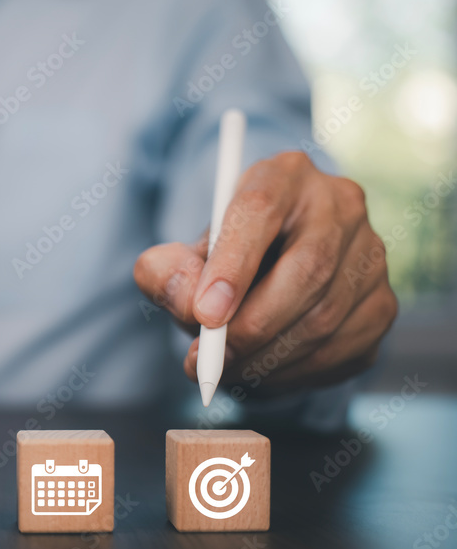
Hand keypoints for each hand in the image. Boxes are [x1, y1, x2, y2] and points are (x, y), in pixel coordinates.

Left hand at [134, 151, 397, 395]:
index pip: (261, 209)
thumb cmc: (220, 263)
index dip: (233, 264)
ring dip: (268, 358)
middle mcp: (339, 205)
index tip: (204, 314)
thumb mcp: (181, 258)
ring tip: (225, 371)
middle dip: (252, 325)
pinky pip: (342, 350)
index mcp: (283, 175)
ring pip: (326, 317)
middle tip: (209, 359)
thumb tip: (189, 302)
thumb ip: (167, 273)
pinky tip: (262, 373)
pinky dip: (295, 373)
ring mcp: (370, 255)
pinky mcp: (382, 304)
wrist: (266, 277)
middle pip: (308, 268)